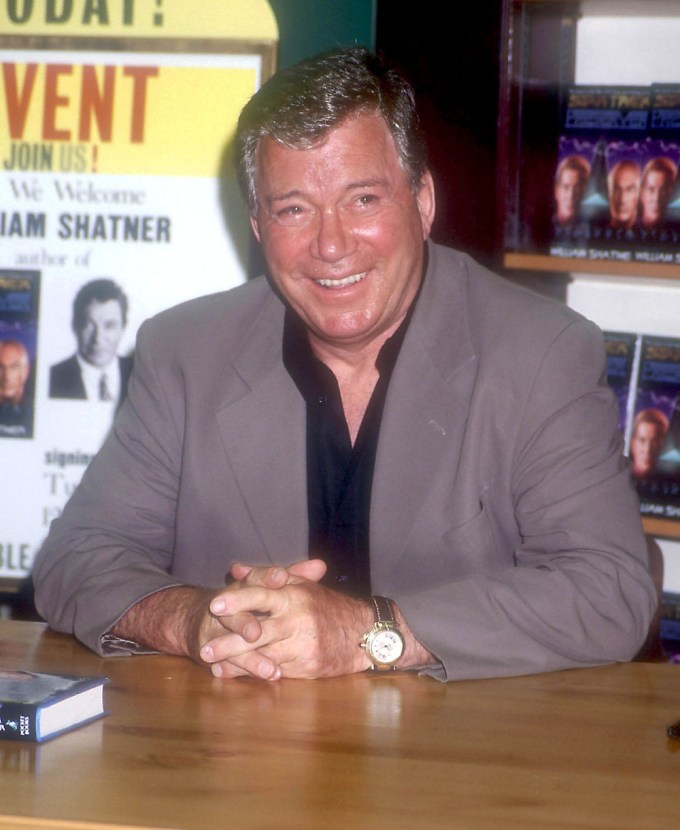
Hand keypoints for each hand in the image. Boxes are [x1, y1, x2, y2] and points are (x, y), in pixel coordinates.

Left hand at [199, 561, 373, 680]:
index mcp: (294, 594)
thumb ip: (266, 577)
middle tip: (204, 648)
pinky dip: (252, 673)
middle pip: (258, 631)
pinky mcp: (306, 666)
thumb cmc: (327, 606)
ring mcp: (301, 644)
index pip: (262, 594)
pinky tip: (233, 674)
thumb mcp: (300, 585)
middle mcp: (297, 618)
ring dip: (235, 662)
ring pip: (263, 655)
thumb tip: (236, 569)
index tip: (214, 605)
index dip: (237, 600)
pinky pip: (274, 670)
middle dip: (229, 641)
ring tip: (211, 665)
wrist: (363, 632)